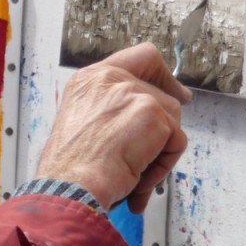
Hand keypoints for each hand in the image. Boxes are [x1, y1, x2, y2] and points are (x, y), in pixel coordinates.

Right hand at [36, 43, 190, 212]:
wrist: (68, 187)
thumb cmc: (71, 170)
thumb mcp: (84, 127)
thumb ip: (112, 112)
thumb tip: (152, 119)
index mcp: (89, 80)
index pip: (141, 58)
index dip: (162, 76)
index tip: (177, 92)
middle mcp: (109, 78)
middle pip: (164, 96)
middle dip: (164, 130)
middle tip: (154, 156)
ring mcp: (132, 92)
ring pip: (172, 121)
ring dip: (160, 153)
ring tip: (133, 174)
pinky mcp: (151, 113)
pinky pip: (176, 142)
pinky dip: (164, 166)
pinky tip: (138, 178)